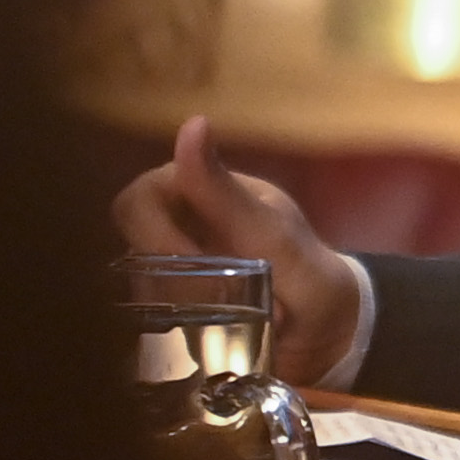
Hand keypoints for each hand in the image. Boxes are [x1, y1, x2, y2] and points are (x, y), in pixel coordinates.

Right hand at [114, 116, 367, 384]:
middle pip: (128, 246)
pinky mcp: (173, 311)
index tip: (190, 264)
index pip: (137, 200)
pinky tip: (207, 335)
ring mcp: (170, 271)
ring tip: (223, 318)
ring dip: (176, 307)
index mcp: (196, 193)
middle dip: (167, 277)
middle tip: (209, 301)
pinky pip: (146, 318)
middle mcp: (175, 227)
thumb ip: (224, 190)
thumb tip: (193, 123)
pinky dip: (173, 330)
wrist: (331, 332)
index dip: (152, 234)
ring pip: (134, 286)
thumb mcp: (271, 233)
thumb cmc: (306, 271)